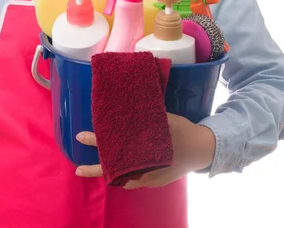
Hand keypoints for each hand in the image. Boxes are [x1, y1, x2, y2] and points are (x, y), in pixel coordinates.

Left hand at [75, 113, 215, 187]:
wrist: (205, 148)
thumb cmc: (183, 131)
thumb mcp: (162, 119)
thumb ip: (143, 116)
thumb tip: (122, 102)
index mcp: (145, 155)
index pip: (114, 150)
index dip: (97, 143)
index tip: (81, 137)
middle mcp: (146, 171)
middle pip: (115, 172)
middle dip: (96, 169)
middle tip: (78, 169)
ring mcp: (151, 178)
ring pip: (124, 179)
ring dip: (109, 173)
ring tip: (90, 170)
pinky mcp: (156, 180)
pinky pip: (135, 180)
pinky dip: (123, 175)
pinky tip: (114, 169)